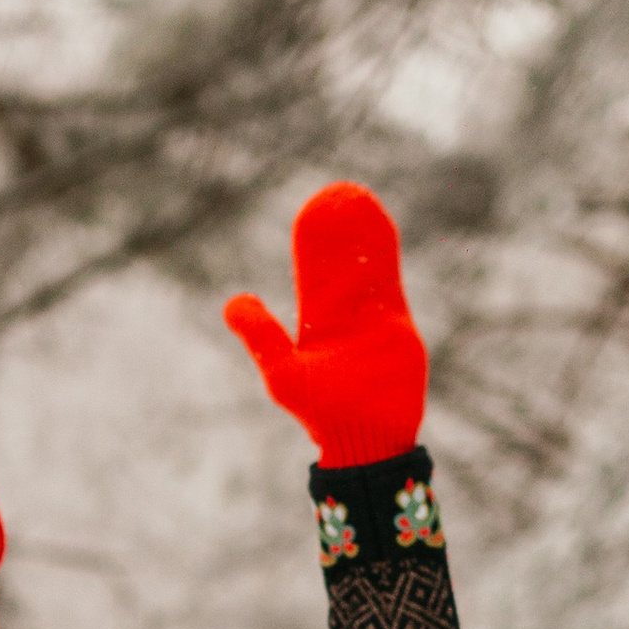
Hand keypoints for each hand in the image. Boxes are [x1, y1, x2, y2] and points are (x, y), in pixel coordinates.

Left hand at [224, 182, 427, 465]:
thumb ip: (261, 336)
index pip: (314, 273)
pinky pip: (389, 281)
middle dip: (341, 230)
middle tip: (338, 191)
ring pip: (367, 265)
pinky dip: (385, 253)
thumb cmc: (319, 413)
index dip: (314, 243)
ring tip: (360, 196)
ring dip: (364, 233)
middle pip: (342, 261)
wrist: (365, 437)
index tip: (313, 210)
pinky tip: (382, 224)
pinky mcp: (396, 323)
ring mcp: (370, 317)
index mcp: (314, 324)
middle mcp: (341, 316)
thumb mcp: (283, 372)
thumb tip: (233, 302)